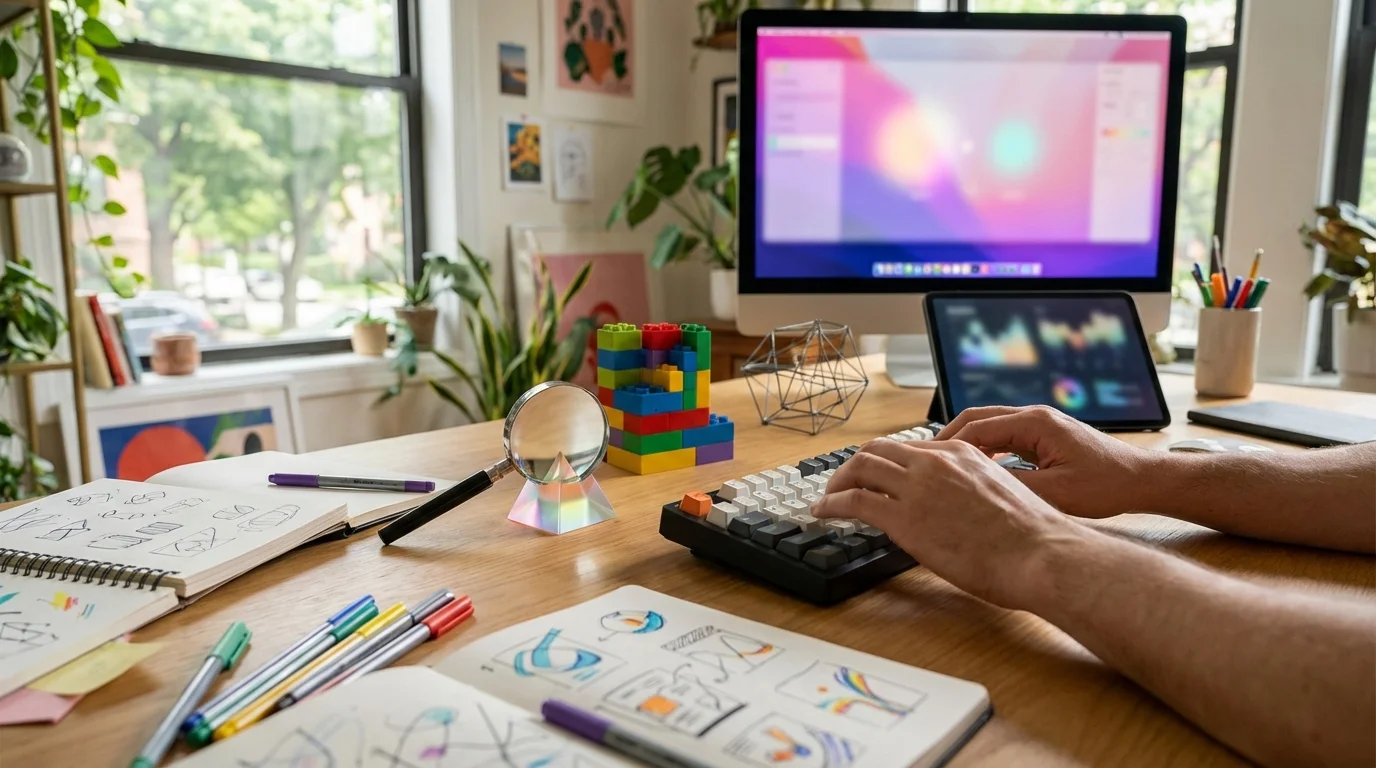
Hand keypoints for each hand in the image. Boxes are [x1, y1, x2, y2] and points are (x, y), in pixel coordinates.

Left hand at [812, 439, 1081, 609]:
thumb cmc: (1033, 538)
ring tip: (828, 498)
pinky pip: (854, 501)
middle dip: (854, 466)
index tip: (876, 476)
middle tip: (842, 483)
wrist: (1040, 553)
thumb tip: (958, 509)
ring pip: (861, 468)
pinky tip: (823, 513)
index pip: (910, 448)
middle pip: (878, 450)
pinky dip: (832, 503)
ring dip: (838, 483)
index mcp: (963, 453)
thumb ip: (972, 492)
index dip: (886, 462)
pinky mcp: (904, 516)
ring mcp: (918, 486)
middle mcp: (936, 461)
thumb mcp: (1001, 495)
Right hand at [935, 405, 1160, 518]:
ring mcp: (1040, 424)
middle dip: (949, 439)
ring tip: (943, 467)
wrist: (1142, 480)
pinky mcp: (1045, 436)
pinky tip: (975, 470)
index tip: (923, 461)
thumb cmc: (1106, 485)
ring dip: (967, 444)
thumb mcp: (1055, 493)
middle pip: (978, 418)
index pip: (976, 426)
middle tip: (924, 461)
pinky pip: (1005, 437)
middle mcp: (1035, 416)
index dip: (946, 445)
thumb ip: (1012, 486)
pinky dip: (985, 450)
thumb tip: (974, 487)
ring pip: (990, 426)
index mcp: (1035, 422)